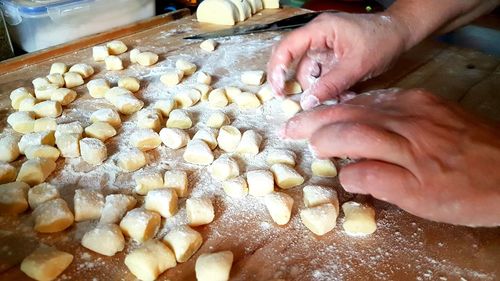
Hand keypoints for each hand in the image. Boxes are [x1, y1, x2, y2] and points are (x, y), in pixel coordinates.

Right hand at [267, 12, 409, 109]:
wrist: (402, 34)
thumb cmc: (382, 40)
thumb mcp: (356, 66)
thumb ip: (331, 84)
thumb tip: (307, 102)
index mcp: (319, 30)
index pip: (286, 48)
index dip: (277, 70)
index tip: (278, 92)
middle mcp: (317, 37)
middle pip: (295, 63)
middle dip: (301, 85)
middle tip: (304, 104)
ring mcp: (324, 48)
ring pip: (310, 74)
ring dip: (320, 90)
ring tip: (340, 99)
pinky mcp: (331, 58)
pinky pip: (322, 76)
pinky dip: (329, 88)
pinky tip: (344, 94)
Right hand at [281, 88, 499, 226]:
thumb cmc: (466, 194)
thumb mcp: (420, 201)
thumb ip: (378, 181)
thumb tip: (344, 172)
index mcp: (403, 146)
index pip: (348, 136)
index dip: (322, 141)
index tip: (307, 149)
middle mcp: (406, 118)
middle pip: (350, 113)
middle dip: (317, 119)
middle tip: (292, 125)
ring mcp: (417, 104)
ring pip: (364, 101)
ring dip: (334, 108)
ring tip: (311, 115)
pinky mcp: (427, 99)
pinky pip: (384, 96)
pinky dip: (360, 102)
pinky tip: (349, 108)